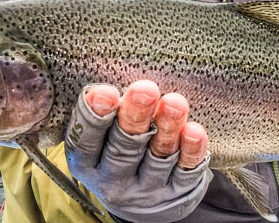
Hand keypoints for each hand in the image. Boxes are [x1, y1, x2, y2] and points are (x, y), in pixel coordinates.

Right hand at [64, 80, 211, 222]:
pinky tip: (193, 131)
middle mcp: (113, 181)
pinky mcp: (176, 194)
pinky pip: (185, 171)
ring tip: (175, 103)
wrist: (143, 201)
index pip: (85, 142)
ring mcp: (146, 191)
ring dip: (167, 127)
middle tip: (145, 89)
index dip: (94, 117)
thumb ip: (106, 112)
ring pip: (158, 156)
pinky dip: (190, 150)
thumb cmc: (116, 150)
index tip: (105, 92)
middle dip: (135, 115)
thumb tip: (117, 77)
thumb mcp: (100, 139)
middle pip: (124, 146)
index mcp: (87, 165)